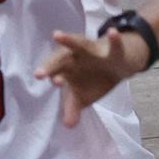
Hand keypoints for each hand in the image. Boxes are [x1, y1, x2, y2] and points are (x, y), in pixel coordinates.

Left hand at [35, 29, 149, 127]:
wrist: (119, 64)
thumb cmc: (93, 78)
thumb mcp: (83, 96)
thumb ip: (73, 108)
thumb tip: (68, 126)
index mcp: (66, 68)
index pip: (55, 73)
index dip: (51, 77)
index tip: (52, 84)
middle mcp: (75, 57)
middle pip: (59, 60)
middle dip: (50, 66)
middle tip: (39, 74)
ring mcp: (92, 51)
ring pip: (79, 45)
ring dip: (68, 40)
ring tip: (56, 35)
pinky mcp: (111, 50)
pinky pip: (113, 44)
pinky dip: (114, 39)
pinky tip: (113, 32)